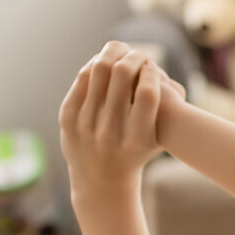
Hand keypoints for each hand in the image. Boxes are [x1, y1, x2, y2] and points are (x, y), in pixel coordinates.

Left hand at [57, 41, 176, 195]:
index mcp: (138, 139)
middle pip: (122, 74)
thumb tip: (154, 69)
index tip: (153, 67)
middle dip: (134, 56)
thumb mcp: (158, 137)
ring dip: (114, 54)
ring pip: (100, 69)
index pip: (148, 93)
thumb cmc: (139, 153)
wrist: (102, 182)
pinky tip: (105, 63)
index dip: (152, 72)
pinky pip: (83, 78)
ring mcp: (86, 125)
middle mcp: (110, 132)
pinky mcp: (67, 119)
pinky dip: (95, 66)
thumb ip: (168, 105)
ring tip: (124, 52)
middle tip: (139, 54)